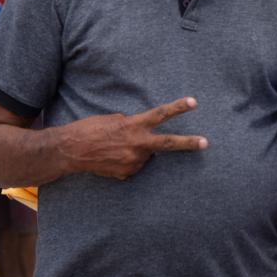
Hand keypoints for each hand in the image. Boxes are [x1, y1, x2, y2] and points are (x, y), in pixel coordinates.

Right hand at [56, 97, 207, 179]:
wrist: (70, 151)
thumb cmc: (90, 129)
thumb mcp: (113, 120)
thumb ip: (132, 125)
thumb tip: (142, 132)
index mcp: (133, 126)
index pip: (160, 115)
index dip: (178, 108)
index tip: (194, 102)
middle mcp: (137, 145)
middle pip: (168, 144)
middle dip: (188, 143)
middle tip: (205, 142)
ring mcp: (133, 162)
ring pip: (145, 155)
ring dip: (137, 150)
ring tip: (115, 147)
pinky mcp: (126, 174)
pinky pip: (133, 166)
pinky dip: (126, 161)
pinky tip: (111, 157)